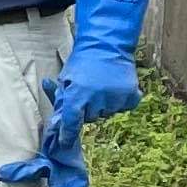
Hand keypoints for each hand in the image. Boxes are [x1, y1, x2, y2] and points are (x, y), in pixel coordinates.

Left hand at [43, 0, 154, 153]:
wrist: (107, 44)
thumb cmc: (81, 62)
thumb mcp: (65, 79)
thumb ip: (61, 100)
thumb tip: (55, 123)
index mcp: (77, 95)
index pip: (70, 122)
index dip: (67, 134)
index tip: (64, 142)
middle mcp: (97, 99)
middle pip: (89, 118)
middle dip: (86, 109)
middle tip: (87, 92)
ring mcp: (115, 98)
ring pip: (106, 113)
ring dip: (102, 105)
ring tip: (101, 86)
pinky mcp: (130, 96)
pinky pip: (122, 107)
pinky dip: (119, 101)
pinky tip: (114, 87)